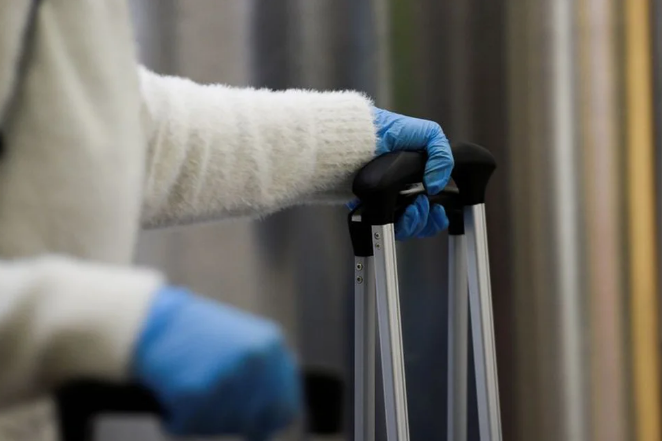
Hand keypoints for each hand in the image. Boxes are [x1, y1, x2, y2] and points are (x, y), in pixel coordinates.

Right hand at [130, 287, 301, 438]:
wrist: (152, 320)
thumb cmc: (197, 334)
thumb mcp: (244, 344)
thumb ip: (266, 377)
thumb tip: (284, 418)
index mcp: (272, 347)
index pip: (286, 408)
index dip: (268, 422)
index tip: (254, 426)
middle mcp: (255, 362)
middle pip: (252, 422)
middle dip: (229, 419)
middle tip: (207, 398)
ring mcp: (227, 377)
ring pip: (219, 426)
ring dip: (201, 417)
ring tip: (189, 385)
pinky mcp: (194, 393)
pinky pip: (186, 426)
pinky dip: (175, 418)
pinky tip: (173, 392)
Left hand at [350, 107, 453, 239]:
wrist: (358, 136)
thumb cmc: (389, 131)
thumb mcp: (428, 134)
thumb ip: (442, 155)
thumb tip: (437, 185)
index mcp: (417, 180)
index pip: (432, 207)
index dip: (437, 215)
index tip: (438, 210)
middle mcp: (403, 194)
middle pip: (421, 222)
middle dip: (426, 219)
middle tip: (421, 203)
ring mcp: (386, 202)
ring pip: (406, 228)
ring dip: (415, 223)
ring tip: (412, 208)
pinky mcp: (370, 209)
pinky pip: (385, 228)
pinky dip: (396, 226)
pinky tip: (398, 214)